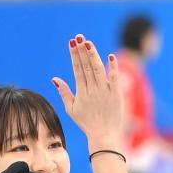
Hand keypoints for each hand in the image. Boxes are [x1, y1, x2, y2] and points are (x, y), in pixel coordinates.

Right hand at [52, 35, 123, 151]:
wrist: (104, 135)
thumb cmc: (86, 122)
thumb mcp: (71, 109)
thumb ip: (64, 92)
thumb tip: (55, 78)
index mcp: (81, 93)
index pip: (77, 69)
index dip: (74, 55)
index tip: (71, 42)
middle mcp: (93, 90)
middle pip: (87, 67)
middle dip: (82, 50)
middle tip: (79, 36)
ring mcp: (105, 92)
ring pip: (99, 70)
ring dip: (93, 55)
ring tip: (88, 42)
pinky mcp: (117, 94)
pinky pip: (115, 78)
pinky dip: (113, 67)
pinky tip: (111, 56)